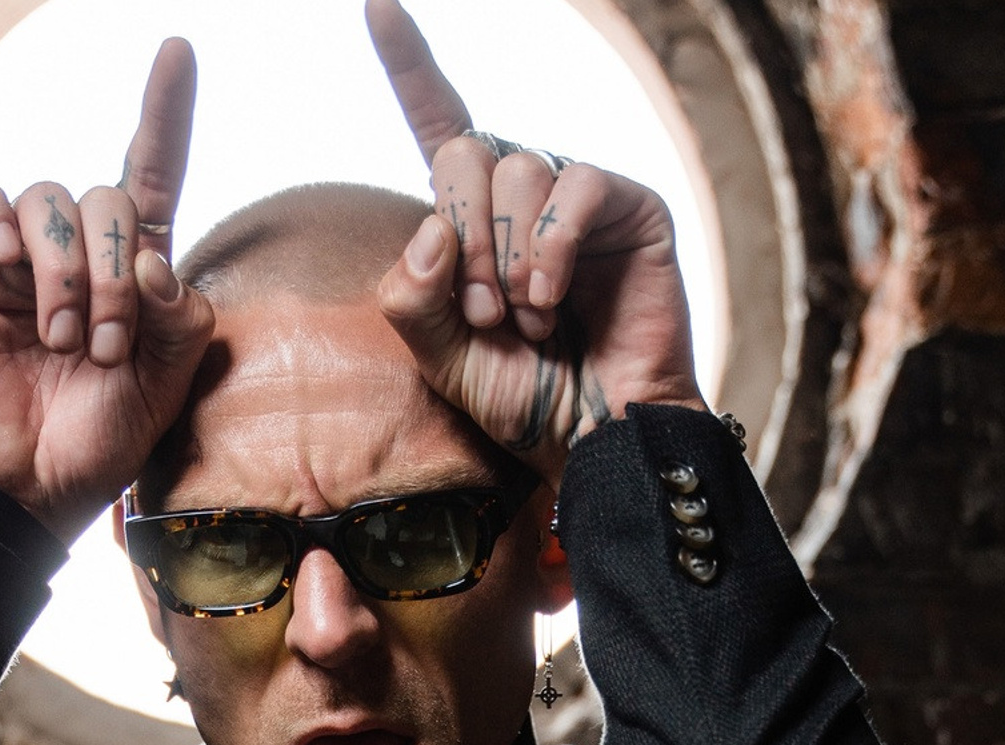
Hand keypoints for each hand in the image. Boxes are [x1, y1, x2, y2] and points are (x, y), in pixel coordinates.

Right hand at [0, 38, 215, 543]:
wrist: (27, 487)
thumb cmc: (97, 444)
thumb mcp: (165, 388)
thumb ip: (181, 318)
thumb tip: (152, 257)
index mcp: (136, 275)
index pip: (154, 175)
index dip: (165, 114)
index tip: (178, 52)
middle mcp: (79, 254)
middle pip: (109, 198)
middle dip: (117, 273)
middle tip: (105, 346)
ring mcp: (19, 257)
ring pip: (50, 198)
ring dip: (65, 270)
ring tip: (60, 339)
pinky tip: (7, 262)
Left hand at [366, 0, 705, 487]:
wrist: (592, 440)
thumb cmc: (522, 402)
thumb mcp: (441, 359)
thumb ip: (411, 299)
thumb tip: (430, 227)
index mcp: (472, 221)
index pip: (437, 126)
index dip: (409, 64)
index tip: (376, 3)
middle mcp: (524, 196)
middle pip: (467, 151)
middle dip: (463, 238)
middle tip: (486, 314)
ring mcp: (578, 198)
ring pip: (518, 168)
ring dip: (509, 258)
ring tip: (526, 320)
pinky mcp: (629, 209)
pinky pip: (575, 187)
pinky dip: (551, 250)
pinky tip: (550, 301)